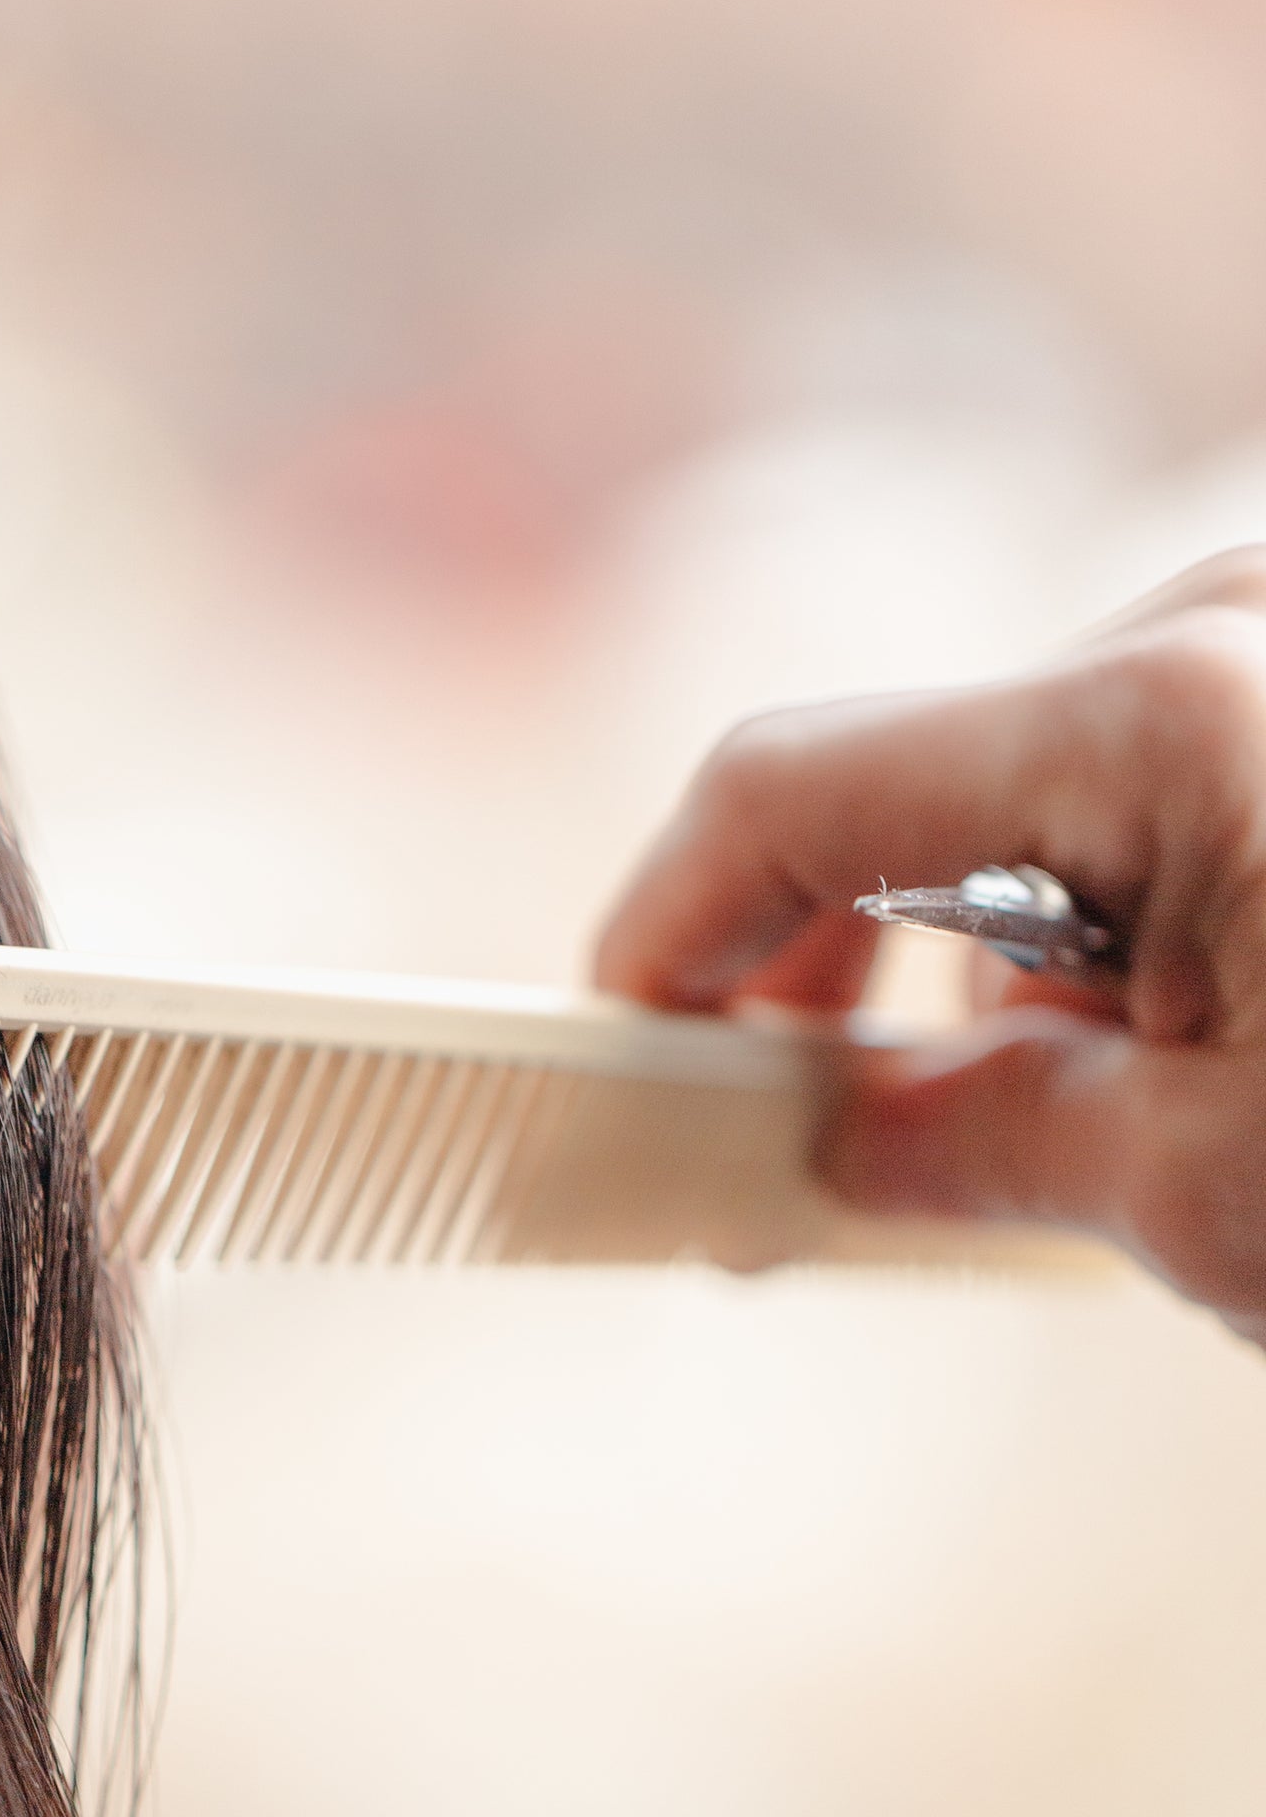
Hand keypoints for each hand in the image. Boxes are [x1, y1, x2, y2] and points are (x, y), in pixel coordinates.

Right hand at [593, 554, 1265, 1340]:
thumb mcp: (1221, 1189)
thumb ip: (978, 1146)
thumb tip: (823, 1147)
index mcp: (1162, 714)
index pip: (787, 792)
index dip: (662, 937)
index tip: (611, 1061)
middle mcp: (1210, 626)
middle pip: (896, 790)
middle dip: (833, 979)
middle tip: (789, 1151)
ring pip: (1023, 798)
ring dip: (1000, 963)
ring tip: (1100, 1128)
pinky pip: (1144, 784)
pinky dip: (1118, 919)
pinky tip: (1200, 1049)